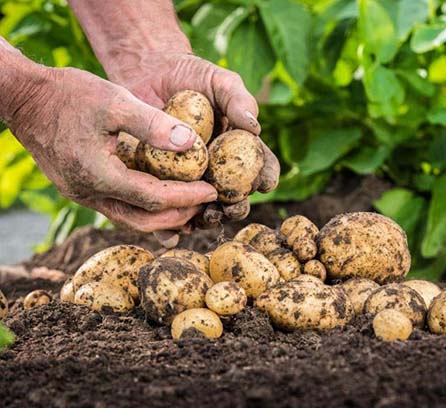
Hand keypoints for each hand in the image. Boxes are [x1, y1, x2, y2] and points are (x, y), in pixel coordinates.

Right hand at [9, 66, 217, 231]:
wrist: (24, 97)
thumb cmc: (68, 94)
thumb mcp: (115, 101)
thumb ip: (153, 124)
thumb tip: (192, 144)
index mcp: (98, 176)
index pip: (154, 198)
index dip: (188, 197)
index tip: (213, 191)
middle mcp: (88, 194)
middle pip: (144, 220)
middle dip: (179, 215)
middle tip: (206, 203)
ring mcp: (81, 194)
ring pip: (130, 219)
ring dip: (163, 217)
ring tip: (191, 205)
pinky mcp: (79, 189)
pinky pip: (118, 208)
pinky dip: (144, 208)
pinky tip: (162, 199)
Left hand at [113, 52, 279, 243]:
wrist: (149, 73)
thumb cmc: (192, 75)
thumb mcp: (220, 81)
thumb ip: (239, 101)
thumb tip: (254, 128)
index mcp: (240, 149)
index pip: (261, 168)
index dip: (266, 178)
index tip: (264, 183)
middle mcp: (219, 169)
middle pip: (235, 197)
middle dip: (236, 207)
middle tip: (231, 206)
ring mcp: (191, 178)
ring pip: (204, 209)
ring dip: (207, 218)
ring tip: (203, 217)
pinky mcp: (162, 182)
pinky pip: (169, 208)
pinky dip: (171, 224)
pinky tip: (171, 230)